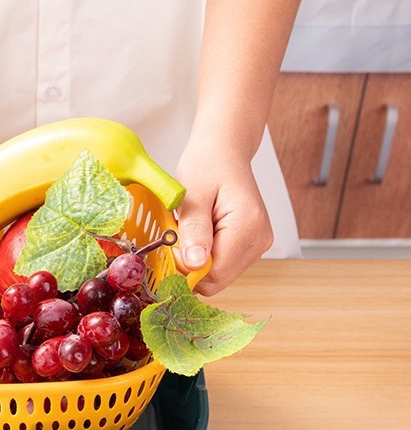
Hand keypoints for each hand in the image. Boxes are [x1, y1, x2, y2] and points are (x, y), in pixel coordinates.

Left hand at [174, 142, 272, 295]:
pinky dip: (205, 254)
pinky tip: (201, 232)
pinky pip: (223, 263)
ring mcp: (258, 244)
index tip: (170, 246)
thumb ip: (194, 231)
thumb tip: (194, 265)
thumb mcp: (192, 196)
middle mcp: (259, 240)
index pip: (214, 274)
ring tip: (192, 228)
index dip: (186, 268)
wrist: (224, 151)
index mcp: (248, 227)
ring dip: (197, 259)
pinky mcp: (251, 245)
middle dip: (191, 265)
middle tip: (178, 235)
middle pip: (218, 278)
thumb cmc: (207, 165)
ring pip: (219, 274)